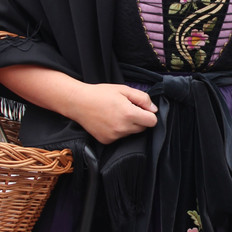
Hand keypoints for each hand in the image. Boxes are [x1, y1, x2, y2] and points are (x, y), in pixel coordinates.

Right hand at [0, 67, 158, 144]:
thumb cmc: (100, 93)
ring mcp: (114, 137)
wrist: (77, 102)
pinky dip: (118, 131)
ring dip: (128, 125)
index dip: (149, 114)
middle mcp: (122, 128)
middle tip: (126, 109)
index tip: (142, 109)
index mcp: (128, 114)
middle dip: (139, 119)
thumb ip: (142, 98)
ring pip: (131, 133)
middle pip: (143, 128)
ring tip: (115, 114)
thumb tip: (153, 109)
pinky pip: (120, 138)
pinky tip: (108, 121)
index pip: (152, 122)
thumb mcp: (123, 89)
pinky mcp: (106, 141)